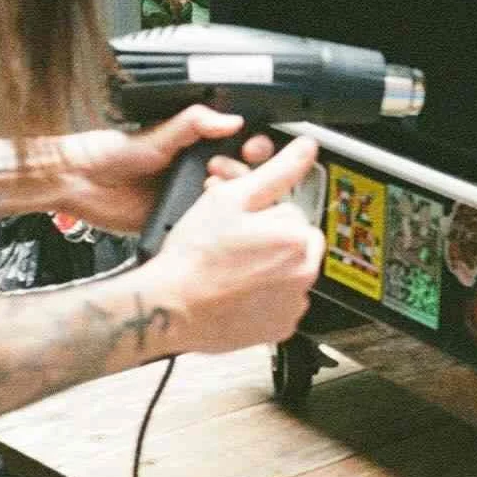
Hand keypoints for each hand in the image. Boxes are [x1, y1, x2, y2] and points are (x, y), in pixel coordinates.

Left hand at [45, 108, 275, 234]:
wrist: (81, 183)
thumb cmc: (112, 153)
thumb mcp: (159, 134)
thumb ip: (195, 124)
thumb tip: (232, 120)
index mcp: (198, 146)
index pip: (241, 144)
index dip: (254, 146)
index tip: (253, 147)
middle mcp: (198, 171)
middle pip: (243, 175)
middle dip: (244, 172)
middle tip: (222, 168)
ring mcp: (190, 198)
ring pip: (229, 202)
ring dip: (231, 198)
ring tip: (211, 188)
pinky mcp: (180, 223)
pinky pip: (206, 226)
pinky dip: (213, 223)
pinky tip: (207, 215)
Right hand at [149, 136, 324, 352]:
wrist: (170, 306)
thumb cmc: (194, 255)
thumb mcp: (231, 198)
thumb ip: (275, 171)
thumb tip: (305, 148)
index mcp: (296, 237)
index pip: (290, 211)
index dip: (261, 212)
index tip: (240, 222)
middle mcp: (303, 273)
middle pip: (294, 241)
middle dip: (270, 237)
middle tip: (235, 244)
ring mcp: (293, 304)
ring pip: (289, 271)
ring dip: (269, 266)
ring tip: (233, 268)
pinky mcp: (281, 328)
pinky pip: (281, 302)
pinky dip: (266, 296)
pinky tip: (238, 290)